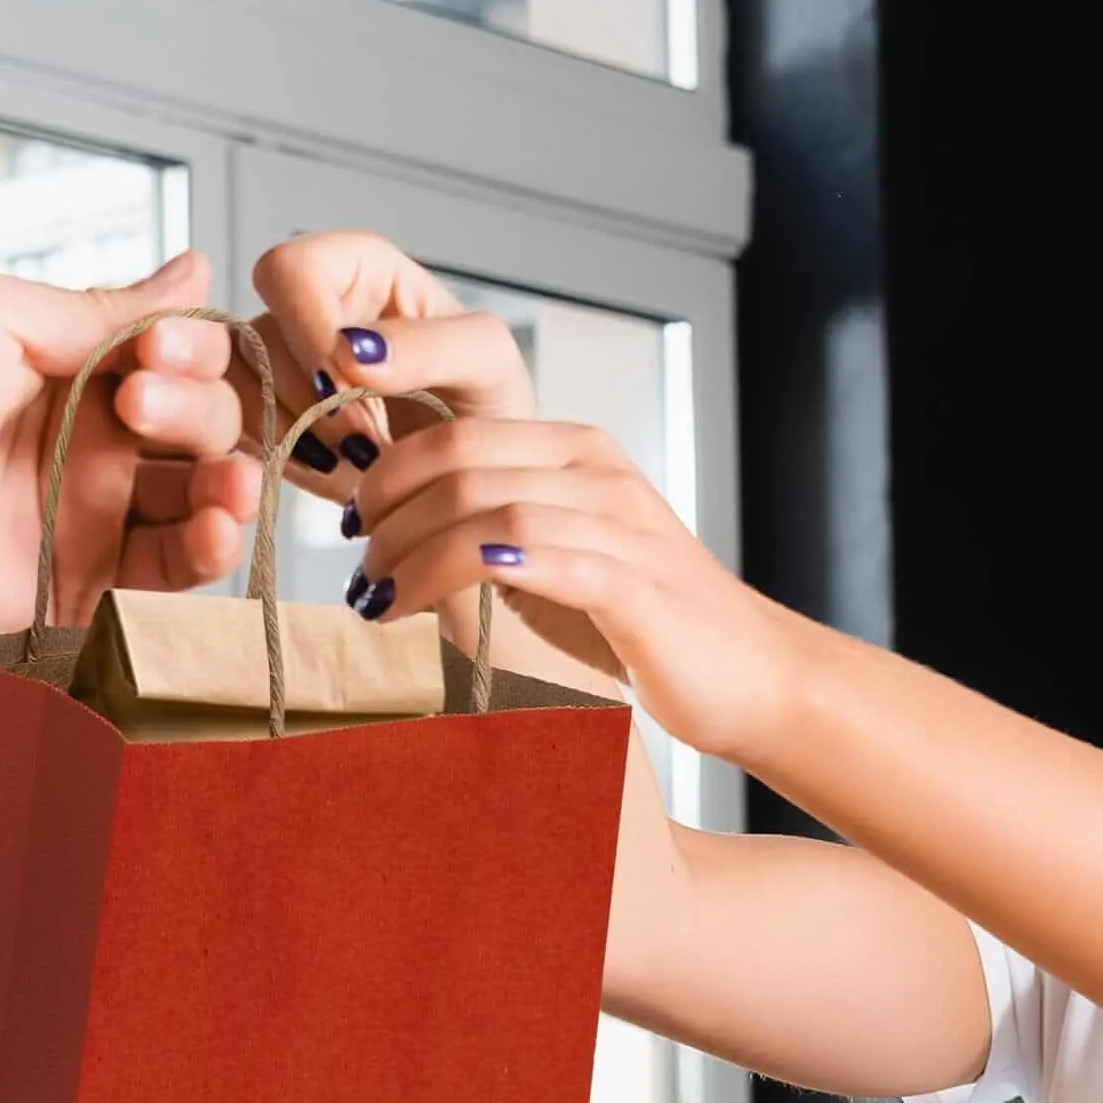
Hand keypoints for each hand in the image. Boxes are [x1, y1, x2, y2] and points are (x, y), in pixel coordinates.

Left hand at [0, 251, 252, 658]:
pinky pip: (170, 574)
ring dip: (232, 485)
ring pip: (201, 498)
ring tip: (225, 486)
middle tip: (139, 409)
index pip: (175, 352)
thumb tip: (194, 274)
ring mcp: (86, 514)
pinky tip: (214, 530)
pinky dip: (210, 550)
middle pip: (202, 422)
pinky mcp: (82, 586)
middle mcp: (86, 437)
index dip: (191, 348)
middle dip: (200, 411)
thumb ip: (98, 308)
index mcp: (64, 362)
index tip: (160, 350)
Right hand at [135, 229, 529, 512]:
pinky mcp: (263, 417)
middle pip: (254, 339)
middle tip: (367, 447)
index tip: (348, 388)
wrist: (477, 473)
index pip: (288, 272)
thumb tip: (351, 349)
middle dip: (309, 404)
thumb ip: (430, 343)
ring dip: (297, 440)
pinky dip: (288, 465)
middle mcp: (303, 308)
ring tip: (364, 465)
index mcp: (353, 268)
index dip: (308, 331)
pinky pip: (237, 437)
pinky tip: (341, 477)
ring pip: (237, 393)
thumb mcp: (486, 362)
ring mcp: (276, 364)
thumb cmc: (487, 401)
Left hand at [347, 410, 801, 762]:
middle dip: (387, 515)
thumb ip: (498, 529)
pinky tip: (433, 602)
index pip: (452, 429)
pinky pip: (543, 558)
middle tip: (358, 572)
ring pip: (487, 510)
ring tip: (379, 601)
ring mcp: (619, 524)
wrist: (751, 673)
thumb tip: (397, 533)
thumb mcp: (563, 555)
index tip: (351, 526)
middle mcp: (596, 471)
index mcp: (574, 451)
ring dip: (414, 555)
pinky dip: (476, 572)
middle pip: (457, 461)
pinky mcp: (635, 585)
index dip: (383, 472)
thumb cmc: (645, 624)